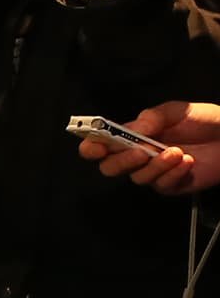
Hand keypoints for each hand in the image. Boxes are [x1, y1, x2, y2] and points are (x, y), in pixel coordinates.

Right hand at [79, 100, 219, 195]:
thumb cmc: (205, 121)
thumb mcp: (177, 111)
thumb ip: (152, 117)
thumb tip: (129, 128)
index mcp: (132, 135)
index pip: (99, 145)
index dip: (92, 147)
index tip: (97, 147)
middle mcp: (138, 155)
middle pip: (109, 168)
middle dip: (122, 160)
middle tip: (142, 151)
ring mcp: (153, 172)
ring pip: (137, 178)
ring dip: (156, 165)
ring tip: (178, 152)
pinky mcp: (170, 186)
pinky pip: (160, 186)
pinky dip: (173, 174)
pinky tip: (187, 162)